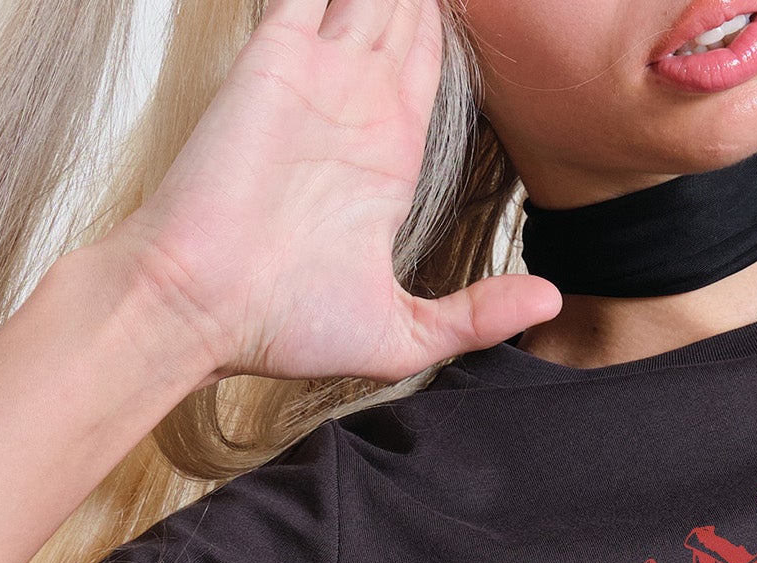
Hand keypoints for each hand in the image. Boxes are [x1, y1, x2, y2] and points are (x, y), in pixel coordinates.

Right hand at [111, 0, 557, 384]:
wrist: (204, 310)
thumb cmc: (285, 326)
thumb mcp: (408, 334)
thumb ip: (479, 313)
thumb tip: (553, 300)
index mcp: (390, 158)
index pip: (428, 67)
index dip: (447, 32)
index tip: (492, 11)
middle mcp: (356, 108)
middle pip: (404, 17)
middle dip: (430, 1)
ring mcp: (317, 77)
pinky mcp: (276, 58)